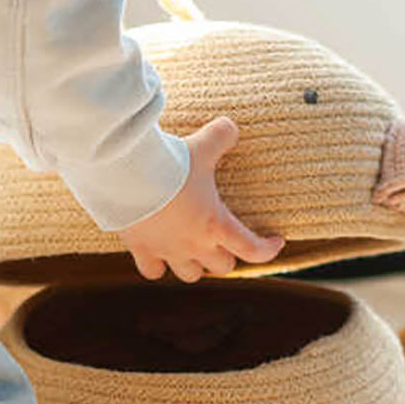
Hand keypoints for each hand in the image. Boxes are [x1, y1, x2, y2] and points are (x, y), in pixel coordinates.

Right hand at [116, 117, 284, 282]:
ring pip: (190, 275)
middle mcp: (195, 244)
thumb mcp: (203, 144)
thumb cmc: (170, 162)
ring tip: (192, 250)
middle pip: (221, 266)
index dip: (268, 250)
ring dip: (195, 265)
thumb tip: (231, 129)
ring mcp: (167, 250)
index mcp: (217, 224)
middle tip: (223, 241)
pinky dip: (157, 266)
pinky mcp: (141, 249)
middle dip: (226, 255)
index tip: (276, 242)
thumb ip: (223, 135)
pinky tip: (158, 254)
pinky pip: (153, 271)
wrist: (128, 174)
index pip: (253, 250)